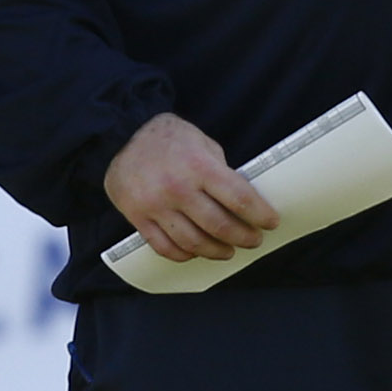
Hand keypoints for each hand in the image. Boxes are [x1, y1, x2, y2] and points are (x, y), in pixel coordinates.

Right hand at [104, 114, 275, 261]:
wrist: (120, 136)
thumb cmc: (170, 140)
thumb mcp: (204, 144)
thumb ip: (222, 172)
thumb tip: (244, 203)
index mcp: (199, 166)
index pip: (240, 199)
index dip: (261, 215)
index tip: (271, 222)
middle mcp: (177, 188)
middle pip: (220, 227)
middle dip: (244, 237)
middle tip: (254, 240)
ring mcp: (155, 205)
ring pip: (193, 242)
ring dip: (217, 251)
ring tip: (229, 250)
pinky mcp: (137, 217)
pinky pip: (164, 247)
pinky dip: (185, 254)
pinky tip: (197, 251)